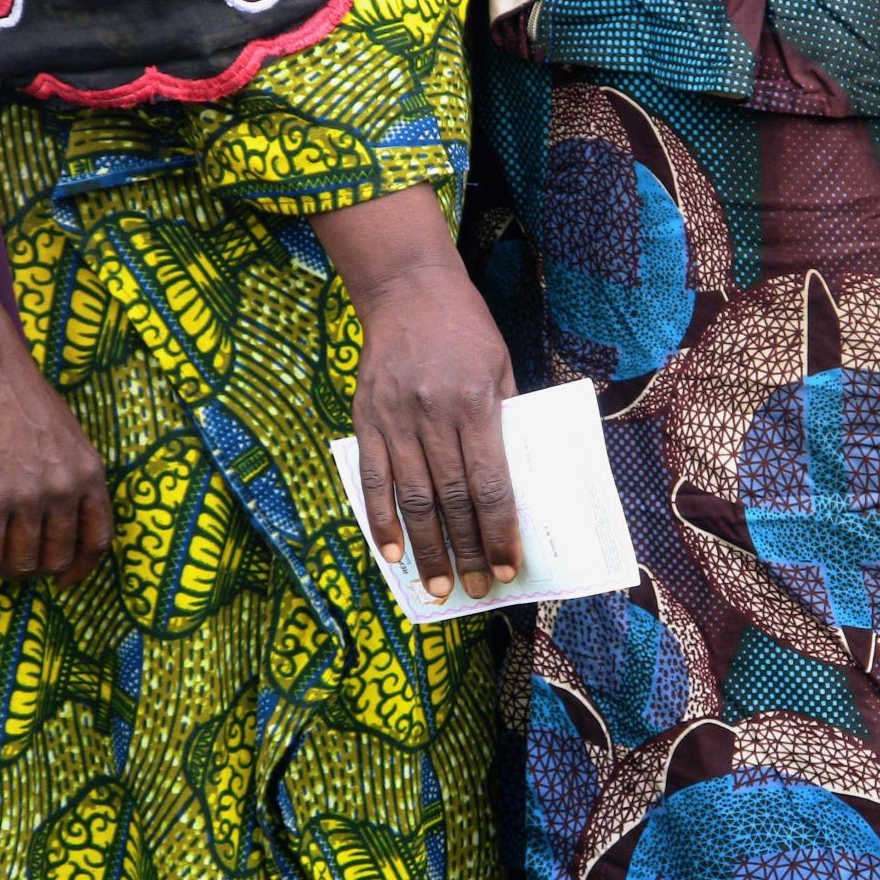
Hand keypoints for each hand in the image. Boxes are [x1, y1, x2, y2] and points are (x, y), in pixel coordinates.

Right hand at [0, 274, 111, 587]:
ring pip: (21, 562)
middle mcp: (68, 491)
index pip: (98, 538)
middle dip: (27, 568)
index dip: (81, 568)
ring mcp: (33, 498)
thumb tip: (49, 503)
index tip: (64, 580)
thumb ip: (65, 470)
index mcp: (90, 474)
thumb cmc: (16, 393)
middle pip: (56, 557)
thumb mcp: (65, 434)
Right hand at [351, 262, 522, 598]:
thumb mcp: (501, 366)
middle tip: (479, 589)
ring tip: (438, 586)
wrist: (407, 289)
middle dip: (468, 551)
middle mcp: (433, 414)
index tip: (509, 565)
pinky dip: (382, 520)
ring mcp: (395, 418)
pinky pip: (373, 479)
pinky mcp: (366, 418)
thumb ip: (505, 421)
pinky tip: (393, 554)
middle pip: (452, 499)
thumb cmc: (465, 329)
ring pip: (413, 497)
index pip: (489, 483)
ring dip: (427, 548)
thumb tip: (513, 483)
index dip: (498, 530)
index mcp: (475, 402)